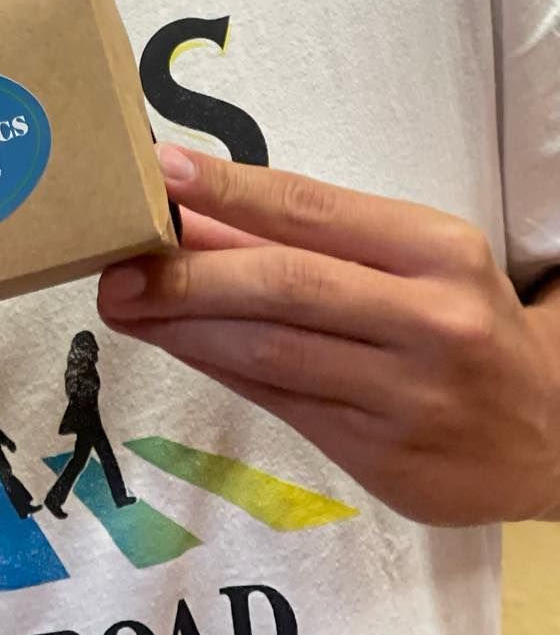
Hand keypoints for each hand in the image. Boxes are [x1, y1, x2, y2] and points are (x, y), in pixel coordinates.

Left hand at [98, 146, 559, 524]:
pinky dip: (220, 369)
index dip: (229, 191)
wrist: (553, 430)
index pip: (312, 209)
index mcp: (435, 250)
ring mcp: (409, 398)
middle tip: (117, 265)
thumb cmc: (458, 315)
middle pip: (284, 285)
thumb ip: (306, 233)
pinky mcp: (387, 462)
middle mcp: (429, 321)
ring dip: (184, 326)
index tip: (160, 172)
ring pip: (272, 353)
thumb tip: (193, 203)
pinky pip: (282, 405)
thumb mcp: (409, 254)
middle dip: (187, 273)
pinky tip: (178, 344)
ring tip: (127, 304)